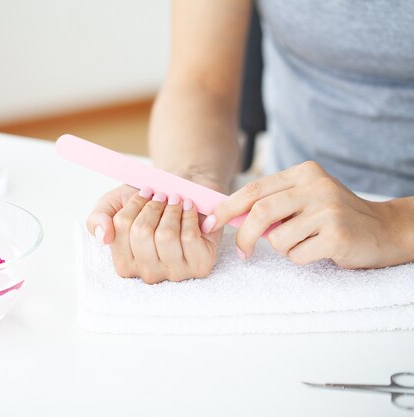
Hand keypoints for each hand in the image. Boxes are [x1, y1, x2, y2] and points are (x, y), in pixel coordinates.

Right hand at [87, 184, 220, 283]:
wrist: (184, 191)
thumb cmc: (149, 202)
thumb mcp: (115, 204)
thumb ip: (98, 218)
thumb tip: (103, 236)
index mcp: (124, 263)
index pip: (119, 230)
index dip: (134, 205)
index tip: (145, 193)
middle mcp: (148, 273)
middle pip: (142, 233)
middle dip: (153, 206)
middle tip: (161, 196)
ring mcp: (175, 273)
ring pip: (166, 237)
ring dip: (172, 210)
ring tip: (175, 200)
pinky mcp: (200, 266)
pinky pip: (190, 238)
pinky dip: (189, 215)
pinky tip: (189, 208)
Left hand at [206, 161, 409, 267]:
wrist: (384, 230)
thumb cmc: (334, 216)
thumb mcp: (305, 198)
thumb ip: (273, 202)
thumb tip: (228, 215)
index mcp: (303, 173)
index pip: (253, 189)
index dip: (227, 208)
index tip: (210, 223)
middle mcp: (315, 186)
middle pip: (259, 212)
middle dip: (244, 236)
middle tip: (243, 252)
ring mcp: (328, 210)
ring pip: (278, 238)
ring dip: (283, 249)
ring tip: (304, 244)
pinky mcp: (337, 234)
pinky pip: (298, 254)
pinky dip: (300, 258)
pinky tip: (320, 250)